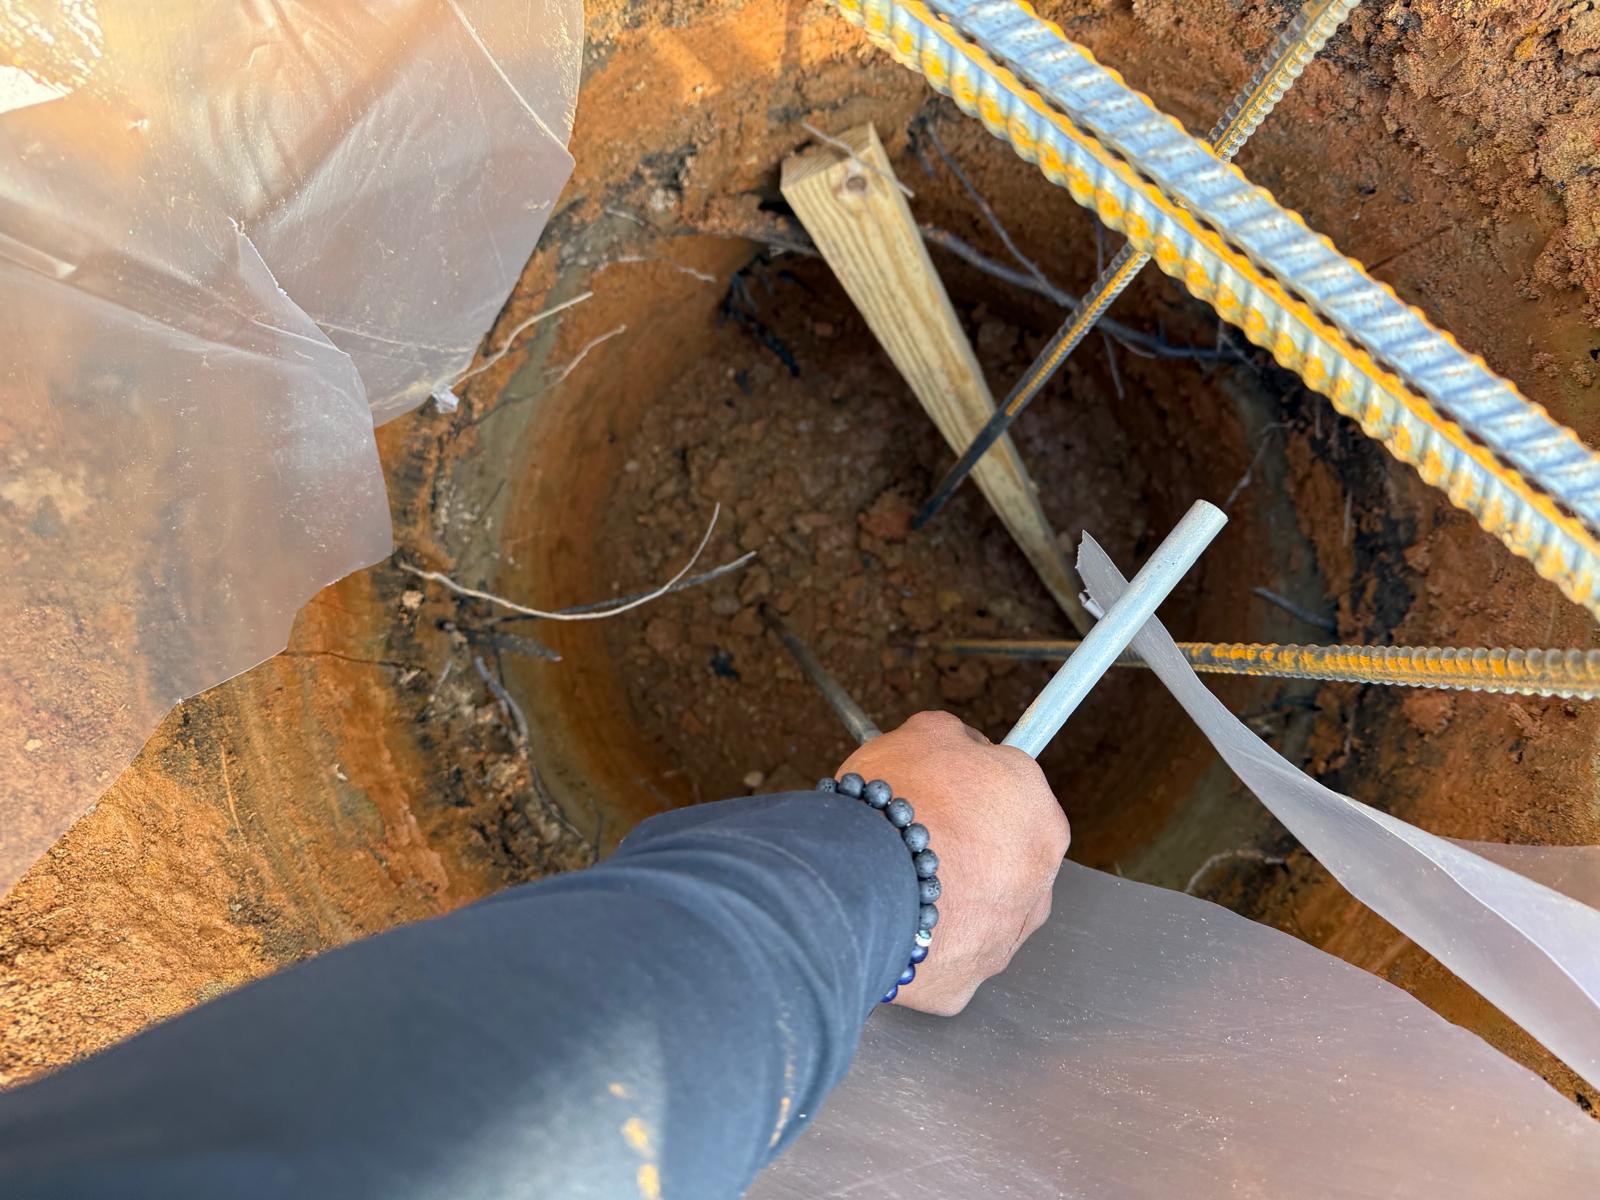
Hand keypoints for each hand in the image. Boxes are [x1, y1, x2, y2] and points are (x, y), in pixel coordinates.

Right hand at [836, 711, 1068, 1015]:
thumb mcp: (928, 733)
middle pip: (1002, 859)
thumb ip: (958, 737)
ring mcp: (1001, 941)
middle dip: (965, 847)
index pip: (1015, 798)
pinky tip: (892, 919)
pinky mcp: (963, 984)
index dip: (972, 790)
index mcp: (1042, 820)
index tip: (944, 791)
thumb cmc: (899, 804)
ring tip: (896, 879)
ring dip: (948, 898)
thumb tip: (963, 741)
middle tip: (914, 834)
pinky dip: (921, 942)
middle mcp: (1037, 886)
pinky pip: (943, 959)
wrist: (861, 877)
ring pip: (976, 914)